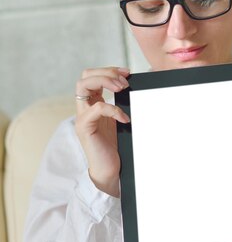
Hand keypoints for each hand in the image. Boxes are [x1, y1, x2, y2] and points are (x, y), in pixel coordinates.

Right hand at [75, 67, 130, 196]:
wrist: (112, 170)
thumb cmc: (118, 147)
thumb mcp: (123, 120)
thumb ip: (125, 104)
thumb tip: (139, 88)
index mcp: (93, 103)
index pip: (93, 76)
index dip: (110, 70)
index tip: (128, 73)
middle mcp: (85, 107)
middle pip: (85, 75)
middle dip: (106, 72)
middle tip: (124, 81)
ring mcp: (83, 116)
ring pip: (83, 84)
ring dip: (105, 81)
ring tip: (122, 88)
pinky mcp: (85, 127)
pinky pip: (96, 108)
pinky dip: (113, 109)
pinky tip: (125, 118)